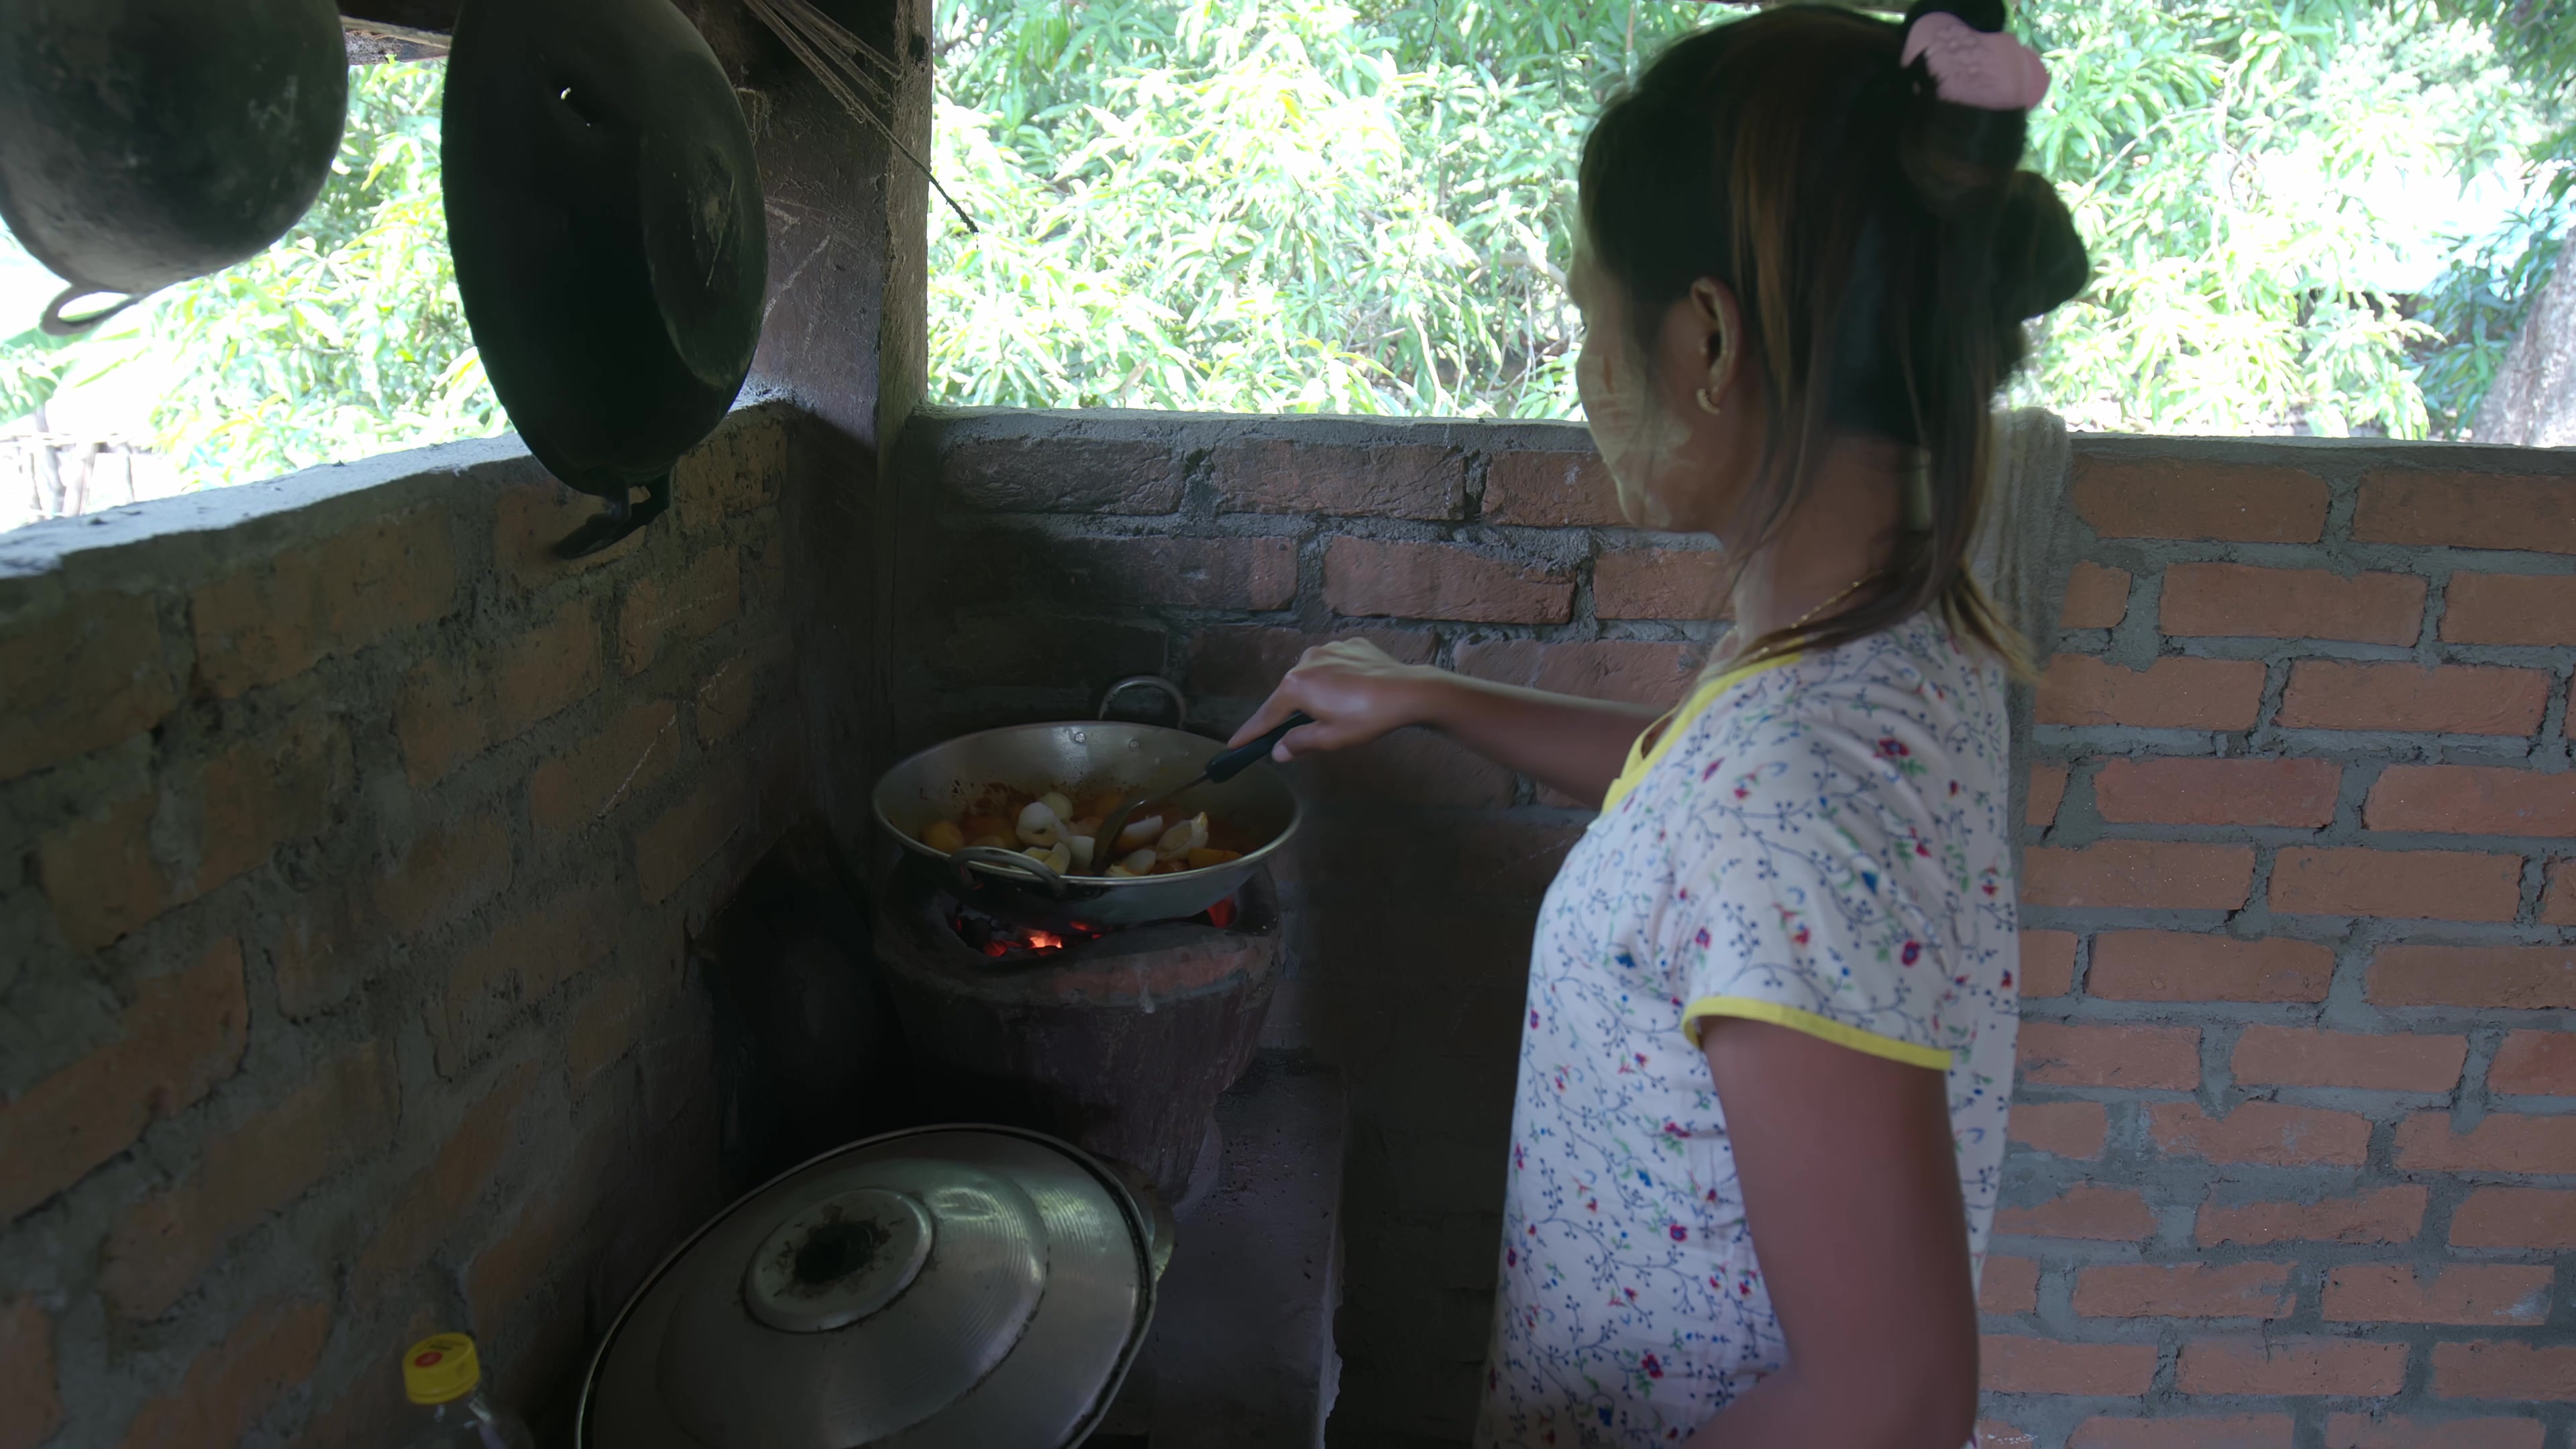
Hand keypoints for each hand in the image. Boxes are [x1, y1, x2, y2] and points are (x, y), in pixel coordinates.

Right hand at [1227, 639, 1440, 761]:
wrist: (1409, 691)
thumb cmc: (1367, 717)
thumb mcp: (1330, 737)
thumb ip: (1299, 742)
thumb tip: (1278, 751)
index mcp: (1296, 685)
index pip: (1267, 715)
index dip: (1251, 732)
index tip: (1235, 743)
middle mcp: (1306, 660)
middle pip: (1289, 693)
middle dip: (1290, 713)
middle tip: (1293, 733)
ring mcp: (1328, 649)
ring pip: (1312, 677)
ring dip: (1316, 694)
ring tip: (1336, 712)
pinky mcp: (1350, 645)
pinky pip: (1334, 665)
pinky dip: (1336, 679)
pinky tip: (1352, 692)